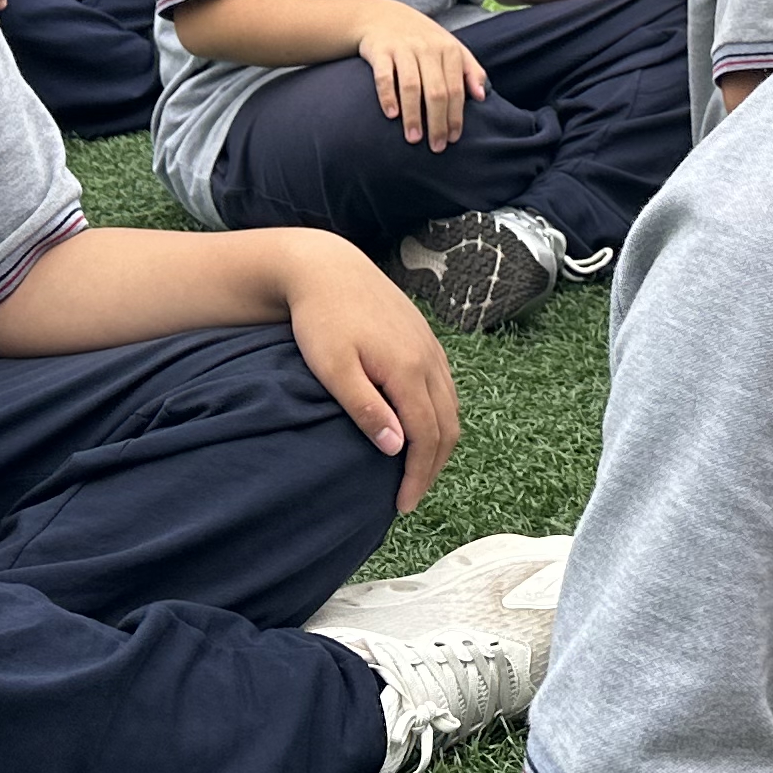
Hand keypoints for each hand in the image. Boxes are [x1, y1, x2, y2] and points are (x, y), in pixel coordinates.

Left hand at [271, 234, 463, 509]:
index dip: (418, 476)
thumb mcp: (334, 369)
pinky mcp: (424, 338)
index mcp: (408, 370)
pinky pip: (445, 387)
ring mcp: (430, 347)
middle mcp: (429, 360)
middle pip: (447, 426)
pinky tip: (419, 426)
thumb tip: (396, 449)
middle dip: (433, 467)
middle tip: (410, 495)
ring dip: (439, 443)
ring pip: (451, 407)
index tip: (402, 505)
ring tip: (416, 469)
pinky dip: (439, 416)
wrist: (326, 268)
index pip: (426, 437)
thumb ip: (366, 409)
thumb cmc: (322, 319)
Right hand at [357, 0, 487, 148]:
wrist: (384, 17)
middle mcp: (427, 48)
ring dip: (413, 115)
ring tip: (414, 138)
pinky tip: (391, 115)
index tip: (453, 138)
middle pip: (436, 91)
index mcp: (448, 49)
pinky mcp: (380, 51)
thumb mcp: (451, 47)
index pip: (456, 89)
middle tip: (436, 146)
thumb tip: (482, 96)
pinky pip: (384, 76)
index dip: (455, 116)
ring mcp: (403, 49)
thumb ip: (470, 70)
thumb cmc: (423, 40)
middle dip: (437, 122)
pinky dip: (387, 96)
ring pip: (411, 86)